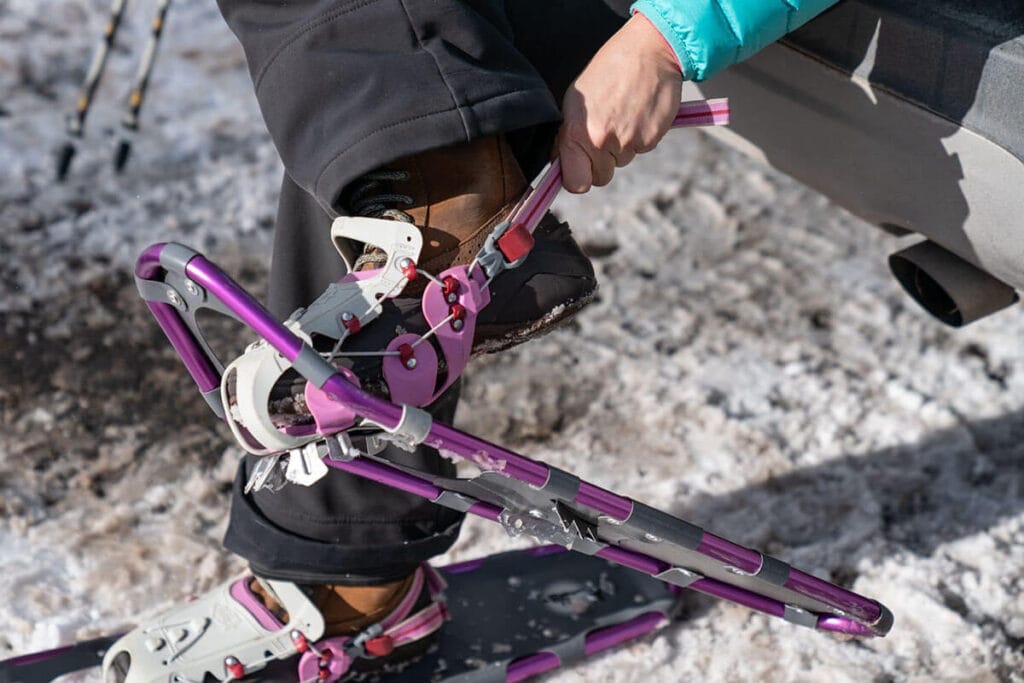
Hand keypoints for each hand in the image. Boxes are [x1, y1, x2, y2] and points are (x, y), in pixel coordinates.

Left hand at [557, 13, 682, 192]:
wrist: (649, 51)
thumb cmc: (610, 69)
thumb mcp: (576, 98)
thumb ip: (568, 134)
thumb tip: (562, 160)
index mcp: (576, 132)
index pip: (575, 184)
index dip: (578, 177)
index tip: (580, 167)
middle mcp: (601, 141)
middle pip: (601, 176)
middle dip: (602, 161)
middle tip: (605, 130)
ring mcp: (627, 142)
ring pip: (621, 162)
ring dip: (621, 145)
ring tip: (622, 113)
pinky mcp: (650, 140)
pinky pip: (641, 149)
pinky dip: (640, 136)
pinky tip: (637, 112)